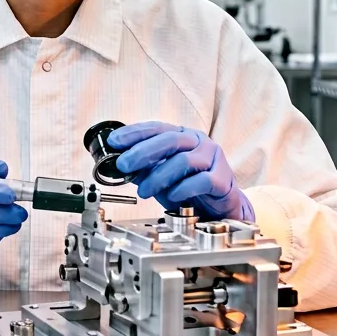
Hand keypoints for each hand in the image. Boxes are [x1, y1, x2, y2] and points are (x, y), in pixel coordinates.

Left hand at [108, 122, 253, 221]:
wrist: (219, 207)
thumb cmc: (189, 187)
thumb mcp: (160, 176)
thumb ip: (143, 169)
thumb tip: (118, 166)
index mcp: (182, 135)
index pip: (156, 128)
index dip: (134, 133)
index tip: (114, 142)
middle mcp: (198, 142)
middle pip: (170, 140)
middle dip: (142, 152)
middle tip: (124, 165)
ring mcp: (213, 158)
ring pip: (183, 161)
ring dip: (158, 177)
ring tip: (144, 191)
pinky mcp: (222, 178)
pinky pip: (201, 180)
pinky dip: (183, 189)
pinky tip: (172, 196)